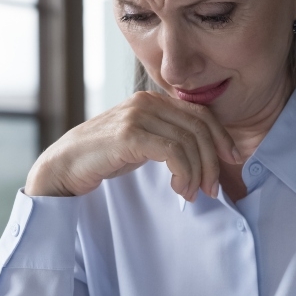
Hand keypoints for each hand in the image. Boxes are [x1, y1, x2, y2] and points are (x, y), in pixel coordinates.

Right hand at [26, 91, 242, 199]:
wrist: (64, 166)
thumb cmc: (103, 157)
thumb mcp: (142, 142)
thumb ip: (167, 138)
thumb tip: (203, 154)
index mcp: (153, 100)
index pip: (201, 114)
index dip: (221, 137)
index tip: (231, 160)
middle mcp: (146, 102)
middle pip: (200, 128)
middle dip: (212, 160)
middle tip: (213, 188)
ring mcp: (137, 116)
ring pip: (188, 142)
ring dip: (197, 173)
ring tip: (191, 194)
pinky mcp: (129, 135)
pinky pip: (173, 152)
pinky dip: (183, 173)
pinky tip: (179, 189)